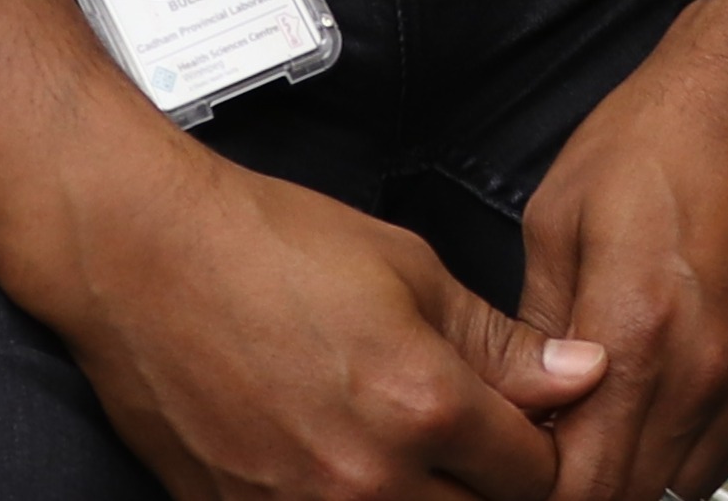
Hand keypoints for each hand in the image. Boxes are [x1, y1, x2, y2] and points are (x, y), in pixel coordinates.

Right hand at [37, 139, 607, 500]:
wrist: (146, 262)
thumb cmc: (272, 249)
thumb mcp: (411, 271)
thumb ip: (501, 342)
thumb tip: (580, 375)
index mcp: (424, 406)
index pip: (535, 476)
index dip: (542, 448)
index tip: (528, 426)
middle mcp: (368, 482)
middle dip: (492, 489)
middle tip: (475, 447)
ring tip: (412, 457)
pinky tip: (345, 468)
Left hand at [518, 0, 727, 500]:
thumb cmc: (660, 135)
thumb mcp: (558, 218)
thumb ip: (537, 329)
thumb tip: (521, 400)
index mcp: (632, 334)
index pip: (579, 484)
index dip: (535, 484)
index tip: (511, 456)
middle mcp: (699, 372)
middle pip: (629, 494)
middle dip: (579, 481)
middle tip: (545, 441)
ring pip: (677, 484)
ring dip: (632, 471)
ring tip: (596, 425)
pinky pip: (720, 452)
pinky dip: (678, 450)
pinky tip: (648, 407)